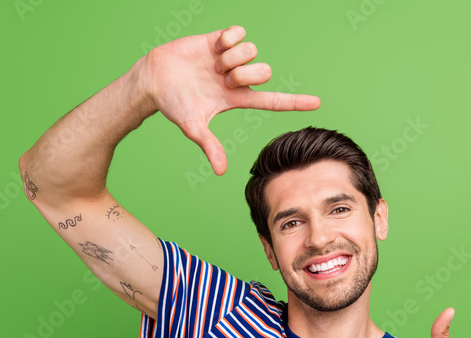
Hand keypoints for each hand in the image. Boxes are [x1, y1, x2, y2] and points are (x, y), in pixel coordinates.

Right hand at [137, 25, 320, 174]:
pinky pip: (239, 32)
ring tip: (214, 64)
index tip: (317, 103)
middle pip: (265, 72)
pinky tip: (214, 47)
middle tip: (224, 78)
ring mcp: (230, 59)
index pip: (272, 101)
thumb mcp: (193, 127)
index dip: (294, 102)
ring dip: (233, 58)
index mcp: (237, 99)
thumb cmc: (173, 105)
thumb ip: (210, 146)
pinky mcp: (219, 40)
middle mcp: (238, 78)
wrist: (154, 79)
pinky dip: (229, 39)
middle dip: (247, 74)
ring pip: (252, 51)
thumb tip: (221, 171)